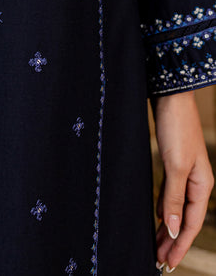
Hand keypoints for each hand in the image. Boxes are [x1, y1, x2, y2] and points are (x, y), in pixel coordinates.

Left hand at [152, 90, 213, 270]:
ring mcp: (185, 172)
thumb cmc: (177, 129)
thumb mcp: (176, 166)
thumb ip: (174, 198)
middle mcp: (196, 182)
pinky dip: (163, 208)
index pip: (190, 223)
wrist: (171, 97)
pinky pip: (170, 194)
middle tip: (158, 262)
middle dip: (172, 242)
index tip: (167, 263)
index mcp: (203, 185)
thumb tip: (172, 229)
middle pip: (184, 219)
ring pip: (176, 208)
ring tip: (155, 246)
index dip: (179, 245)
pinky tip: (157, 217)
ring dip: (166, 227)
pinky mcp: (173, 163)